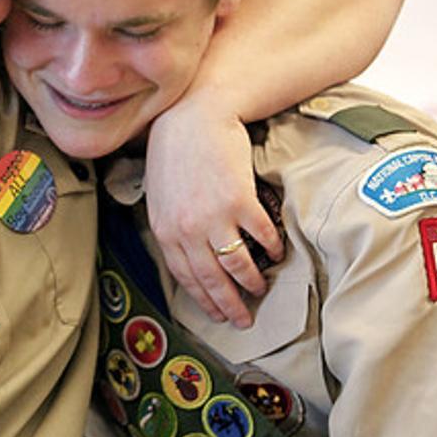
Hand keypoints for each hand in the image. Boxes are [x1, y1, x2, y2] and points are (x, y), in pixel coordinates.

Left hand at [145, 93, 283, 327]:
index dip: (204, 300)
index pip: (186, 277)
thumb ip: (170, 225)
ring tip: (260, 289)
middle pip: (212, 279)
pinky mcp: (240, 201)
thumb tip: (184, 252)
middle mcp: (187, 230)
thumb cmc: (174, 152)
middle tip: (243, 319)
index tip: (217, 314)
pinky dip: (271, 247)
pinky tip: (277, 252)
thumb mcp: (160, 195)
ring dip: (251, 281)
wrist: (193, 116)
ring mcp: (214, 217)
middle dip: (229, 304)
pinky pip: (260, 235)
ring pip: (237, 264)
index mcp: (166, 230)